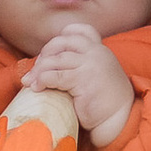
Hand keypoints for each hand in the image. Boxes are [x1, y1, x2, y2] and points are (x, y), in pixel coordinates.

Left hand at [22, 24, 135, 145]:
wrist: (118, 120)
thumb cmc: (103, 102)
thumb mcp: (96, 74)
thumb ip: (81, 64)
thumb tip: (48, 62)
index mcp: (101, 50)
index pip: (81, 30)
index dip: (63, 36)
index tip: (52, 53)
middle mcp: (96, 53)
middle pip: (61, 42)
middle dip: (44, 54)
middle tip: (36, 70)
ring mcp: (90, 64)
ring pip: (54, 60)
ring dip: (38, 71)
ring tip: (32, 83)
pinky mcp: (83, 79)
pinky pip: (54, 76)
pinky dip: (41, 81)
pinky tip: (38, 88)